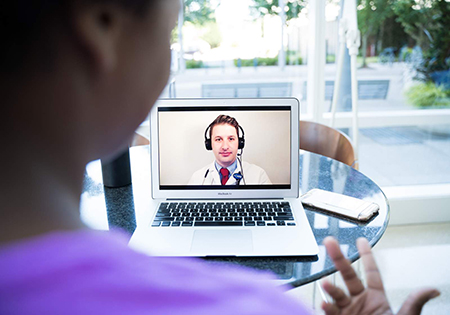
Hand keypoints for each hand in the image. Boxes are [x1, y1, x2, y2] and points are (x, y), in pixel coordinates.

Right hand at [321, 237, 439, 314]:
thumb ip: (414, 303)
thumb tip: (433, 289)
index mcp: (376, 298)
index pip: (370, 272)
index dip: (366, 256)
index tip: (361, 240)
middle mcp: (358, 302)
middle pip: (347, 275)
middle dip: (338, 258)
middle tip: (330, 241)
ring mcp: (346, 312)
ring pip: (336, 294)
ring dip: (330, 288)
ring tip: (326, 283)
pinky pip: (330, 313)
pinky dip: (326, 308)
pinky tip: (324, 304)